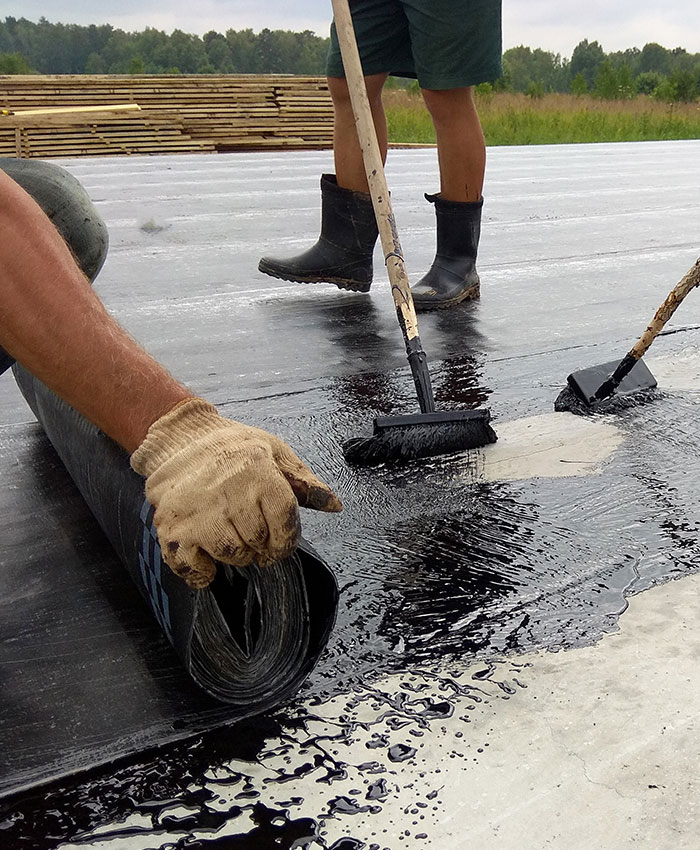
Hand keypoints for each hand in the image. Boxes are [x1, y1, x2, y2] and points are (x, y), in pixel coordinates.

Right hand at [130, 398, 341, 588]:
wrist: (180, 438)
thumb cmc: (233, 447)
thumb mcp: (274, 452)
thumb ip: (305, 482)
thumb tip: (335, 505)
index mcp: (258, 473)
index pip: (284, 523)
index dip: (286, 540)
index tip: (279, 542)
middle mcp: (228, 493)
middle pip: (258, 542)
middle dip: (259, 543)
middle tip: (250, 530)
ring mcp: (197, 512)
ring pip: (231, 555)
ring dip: (234, 553)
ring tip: (229, 533)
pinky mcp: (172, 527)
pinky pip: (193, 567)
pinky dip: (201, 571)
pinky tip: (205, 556)